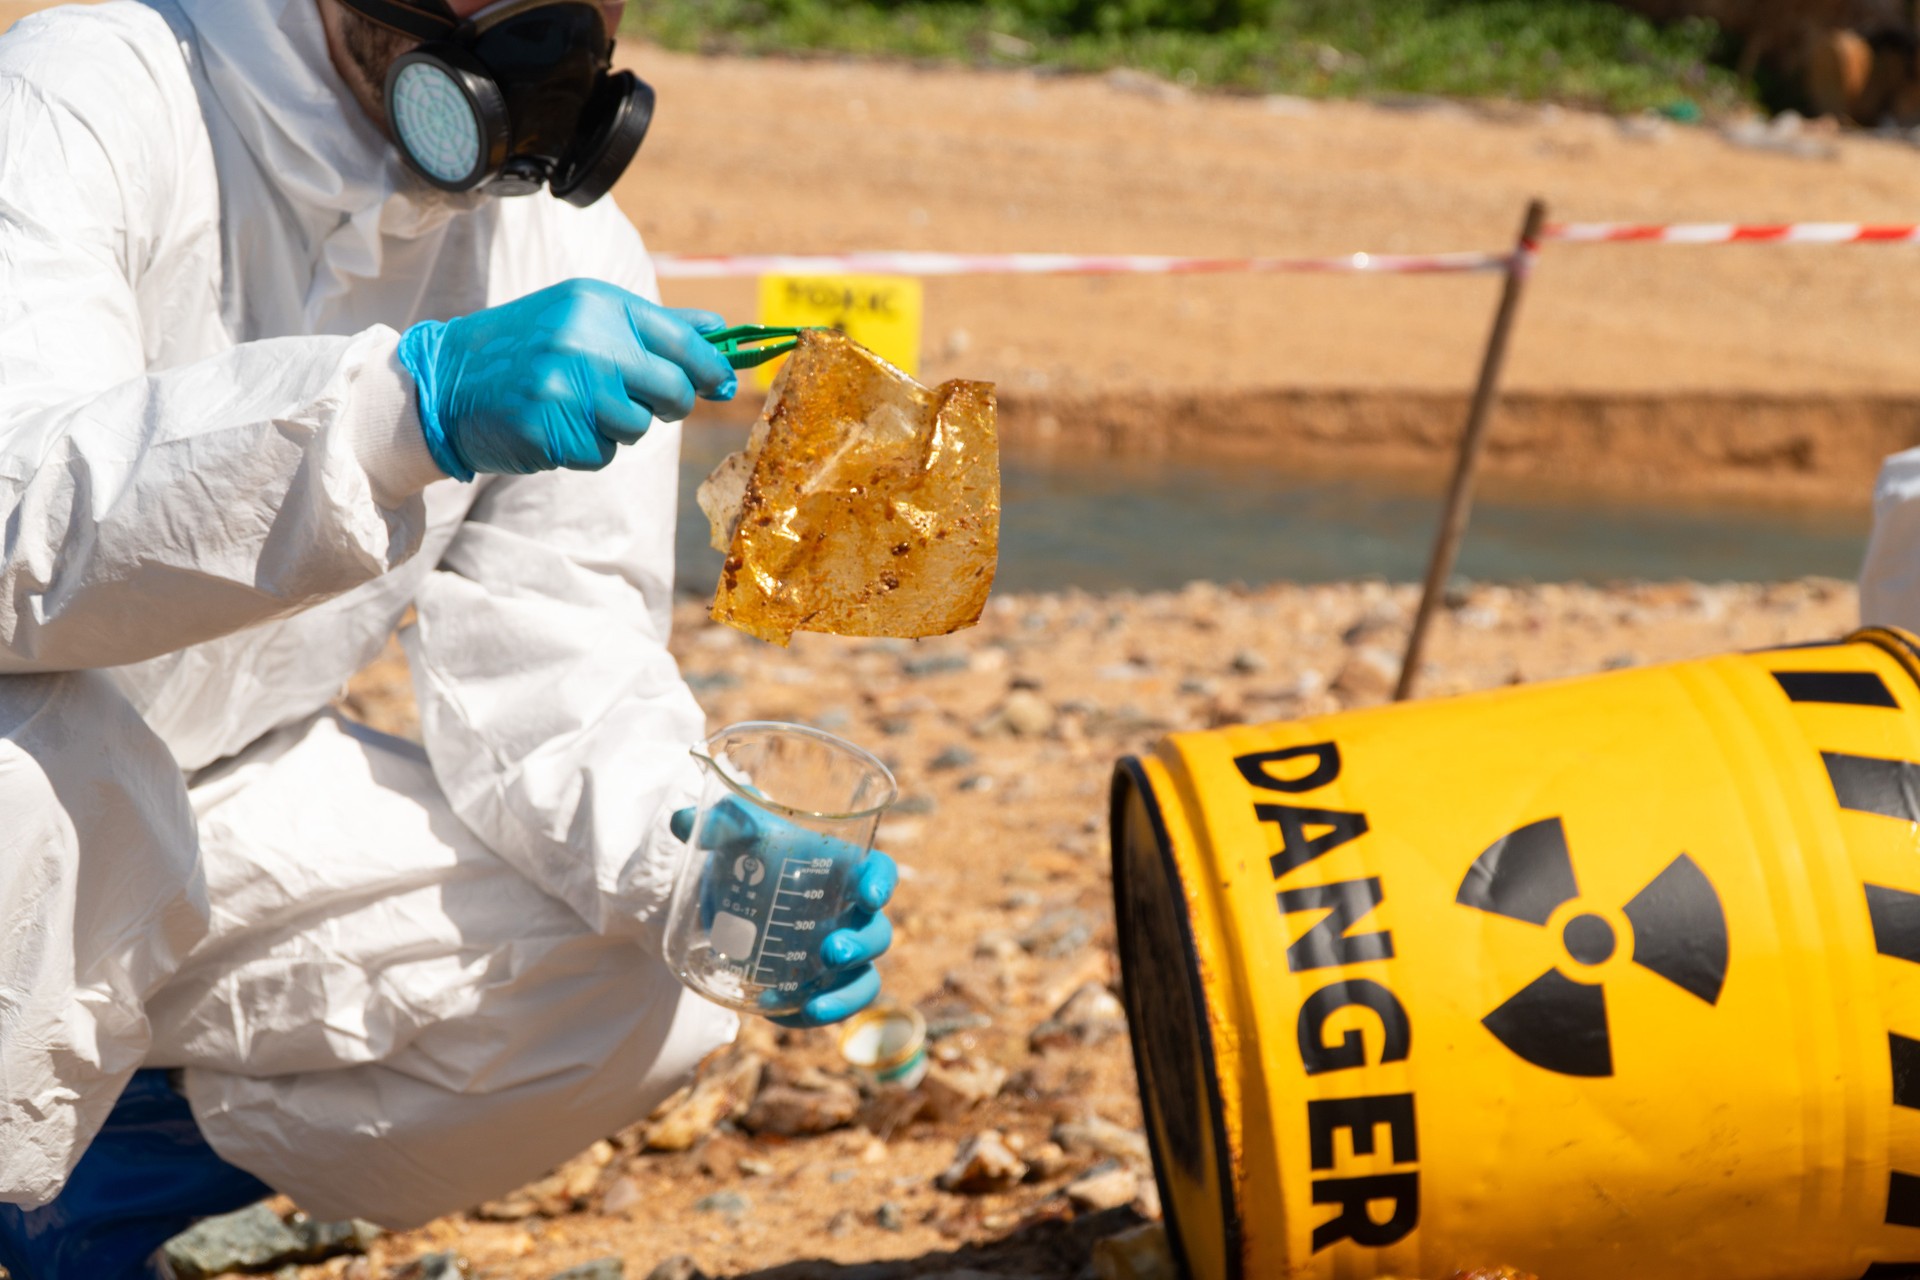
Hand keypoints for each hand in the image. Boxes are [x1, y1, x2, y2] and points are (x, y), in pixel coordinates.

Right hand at [398, 278, 737, 479]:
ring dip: (619, 427)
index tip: (723, 383)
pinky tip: (556, 425)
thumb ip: (654, 326)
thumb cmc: (528, 347)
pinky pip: (602, 453)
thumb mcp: (584, 316)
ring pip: (638, 427)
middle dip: (669, 404)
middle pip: (672, 390)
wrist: (448, 380)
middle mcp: (585, 341)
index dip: (712, 369)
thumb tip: (721, 332)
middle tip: (640, 400)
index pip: (683, 342)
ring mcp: (566, 387)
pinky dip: (588, 447)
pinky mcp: (551, 430)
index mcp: (598, 306)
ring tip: (579, 406)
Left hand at [671, 801, 896, 1028]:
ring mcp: (836, 957)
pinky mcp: (817, 987)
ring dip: (847, 994)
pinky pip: (829, 1007)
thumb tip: (682, 820)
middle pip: (876, 933)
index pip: (878, 872)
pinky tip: (776, 1014)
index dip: (881, 882)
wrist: (732, 898)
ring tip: (815, 1005)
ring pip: (864, 980)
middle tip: (831, 951)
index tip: (870, 894)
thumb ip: (718, 824)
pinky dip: (809, 1015)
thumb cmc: (751, 857)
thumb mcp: (736, 836)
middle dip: (861, 946)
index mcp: (841, 871)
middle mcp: (847, 916)